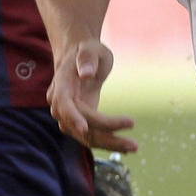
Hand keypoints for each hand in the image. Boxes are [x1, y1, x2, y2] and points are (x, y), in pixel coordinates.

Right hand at [48, 38, 135, 152]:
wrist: (79, 58)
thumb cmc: (87, 50)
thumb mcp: (90, 48)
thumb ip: (87, 58)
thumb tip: (86, 74)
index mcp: (62, 85)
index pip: (64, 104)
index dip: (73, 117)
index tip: (85, 128)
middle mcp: (61, 104)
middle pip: (80, 126)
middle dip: (105, 136)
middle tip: (132, 144)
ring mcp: (70, 115)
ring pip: (87, 136)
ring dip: (109, 143)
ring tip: (133, 147)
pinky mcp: (81, 121)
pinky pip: (93, 135)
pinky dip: (108, 141)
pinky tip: (126, 146)